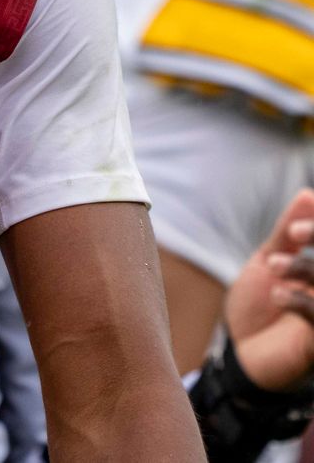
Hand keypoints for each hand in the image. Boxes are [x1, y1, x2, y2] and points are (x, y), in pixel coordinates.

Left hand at [226, 187, 313, 391]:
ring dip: (306, 268)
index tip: (297, 224)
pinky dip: (302, 301)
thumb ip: (289, 232)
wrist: (238, 350)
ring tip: (274, 265)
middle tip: (293, 233)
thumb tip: (308, 195)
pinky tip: (278, 295)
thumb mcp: (268, 260)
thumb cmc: (258, 303)